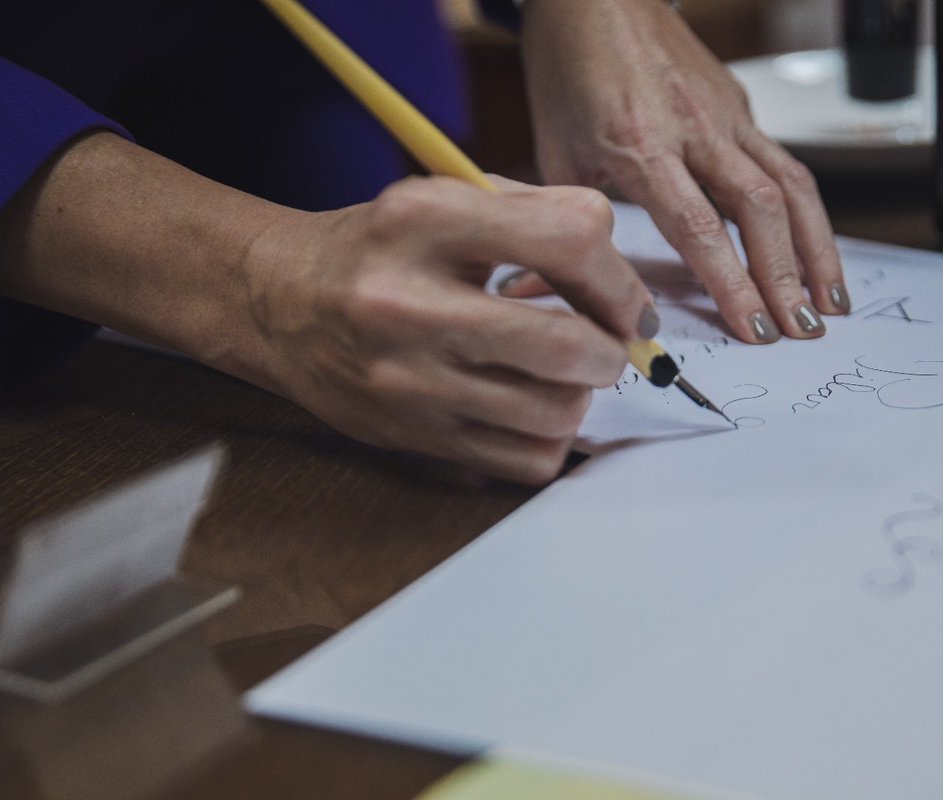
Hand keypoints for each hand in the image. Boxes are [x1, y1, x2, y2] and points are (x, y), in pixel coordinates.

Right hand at [244, 177, 653, 483]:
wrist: (278, 303)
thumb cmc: (379, 249)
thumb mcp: (445, 199)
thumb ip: (538, 214)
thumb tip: (621, 276)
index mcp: (424, 220)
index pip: (571, 241)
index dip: (619, 277)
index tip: (622, 299)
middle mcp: (410, 304)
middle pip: (571, 346)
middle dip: (612, 349)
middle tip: (605, 343)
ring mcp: (409, 381)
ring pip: (557, 412)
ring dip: (581, 394)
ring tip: (559, 372)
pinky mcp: (413, 435)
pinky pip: (527, 460)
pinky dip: (550, 437)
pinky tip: (529, 406)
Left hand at [516, 0, 848, 342]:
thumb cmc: (569, 68)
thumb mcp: (554, 148)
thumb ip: (571, 219)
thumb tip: (553, 287)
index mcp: (640, 141)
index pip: (697, 225)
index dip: (730, 281)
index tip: (752, 327)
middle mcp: (694, 126)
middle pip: (759, 208)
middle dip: (785, 277)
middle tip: (800, 330)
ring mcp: (727, 114)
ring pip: (790, 185)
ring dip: (816, 250)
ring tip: (829, 303)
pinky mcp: (742, 107)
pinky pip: (785, 165)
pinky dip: (807, 215)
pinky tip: (816, 253)